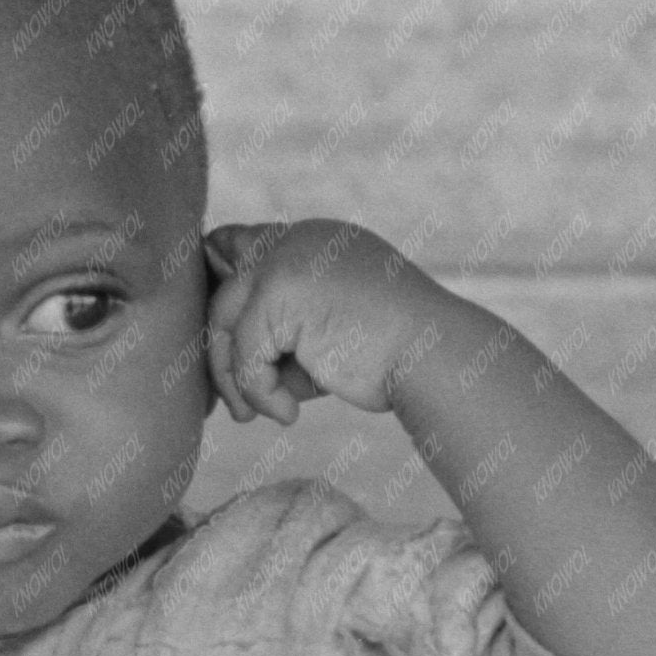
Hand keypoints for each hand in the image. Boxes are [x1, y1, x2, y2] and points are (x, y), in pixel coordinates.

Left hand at [202, 221, 453, 428]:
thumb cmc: (396, 358)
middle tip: (237, 403)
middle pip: (221, 287)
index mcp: (314, 241)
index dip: (220, 295)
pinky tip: (288, 415)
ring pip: (222, 322)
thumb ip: (288, 331)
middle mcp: (295, 240)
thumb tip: (231, 369)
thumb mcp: (334, 331)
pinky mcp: (279, 293)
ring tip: (254, 415)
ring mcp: (284, 261)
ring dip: (234, 378)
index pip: (237, 246)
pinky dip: (259, 393)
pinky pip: (243, 354)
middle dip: (219, 347)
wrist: (436, 355)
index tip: (226, 349)